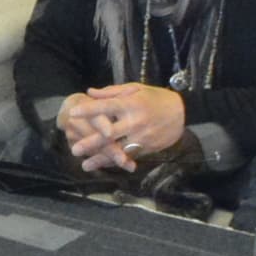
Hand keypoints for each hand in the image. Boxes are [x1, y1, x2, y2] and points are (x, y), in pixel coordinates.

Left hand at [67, 84, 185, 169]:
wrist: (182, 113)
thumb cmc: (155, 98)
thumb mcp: (135, 89)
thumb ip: (111, 92)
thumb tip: (89, 92)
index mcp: (131, 104)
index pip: (107, 106)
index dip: (90, 109)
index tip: (73, 112)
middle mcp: (135, 122)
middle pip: (110, 134)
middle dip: (91, 142)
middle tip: (74, 149)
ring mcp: (141, 137)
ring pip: (118, 150)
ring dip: (101, 159)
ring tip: (85, 166)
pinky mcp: (146, 148)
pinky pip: (128, 156)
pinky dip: (114, 162)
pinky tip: (102, 166)